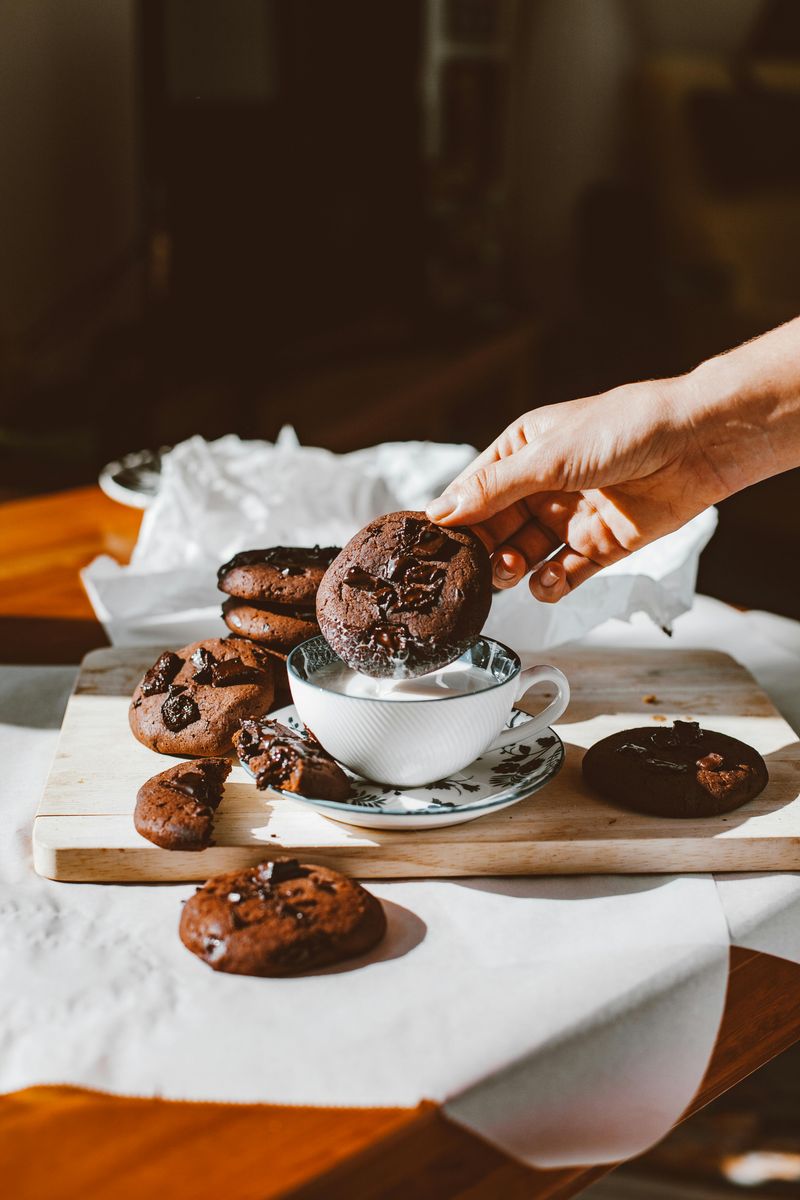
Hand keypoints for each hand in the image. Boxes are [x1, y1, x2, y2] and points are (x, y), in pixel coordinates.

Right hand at [425, 375, 725, 602]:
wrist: (695, 443)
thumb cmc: (622, 430)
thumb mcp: (548, 457)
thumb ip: (494, 489)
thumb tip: (439, 512)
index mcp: (522, 452)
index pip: (473, 492)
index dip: (453, 520)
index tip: (434, 548)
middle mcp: (541, 486)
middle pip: (495, 530)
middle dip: (483, 552)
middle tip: (476, 568)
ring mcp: (570, 518)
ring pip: (525, 556)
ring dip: (512, 569)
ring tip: (512, 570)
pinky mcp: (600, 546)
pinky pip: (564, 574)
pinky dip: (551, 584)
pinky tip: (549, 581)